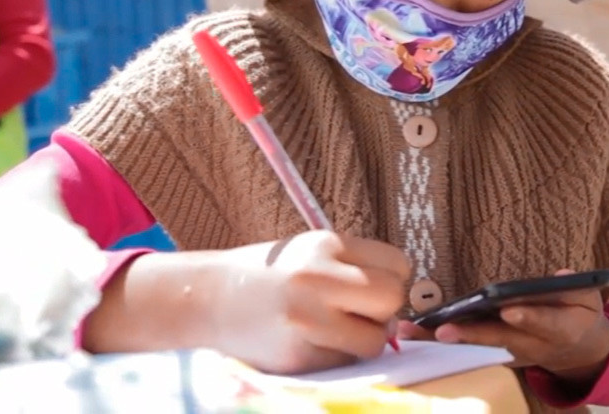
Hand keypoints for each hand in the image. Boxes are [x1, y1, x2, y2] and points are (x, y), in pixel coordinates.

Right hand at [210, 230, 410, 374]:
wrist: (208, 299)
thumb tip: (400, 300)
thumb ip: (357, 266)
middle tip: (360, 311)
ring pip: (375, 340)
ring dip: (364, 338)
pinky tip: (313, 342)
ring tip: (336, 328)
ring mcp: (307, 320)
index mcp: (326, 245)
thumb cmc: (270, 275)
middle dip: (384, 309)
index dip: (392, 277)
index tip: (373, 285)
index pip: (398, 264)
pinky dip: (338, 356)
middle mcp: (317, 279)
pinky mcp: (299, 357)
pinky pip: (346, 362)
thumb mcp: (312, 251)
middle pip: (392, 298)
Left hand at [398, 270, 608, 383]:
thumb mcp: (589, 298)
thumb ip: (577, 288)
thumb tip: (562, 276)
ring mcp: (514, 356)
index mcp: (562, 331)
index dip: (527, 317)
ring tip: (413, 331)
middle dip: (471, 335)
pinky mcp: (498, 357)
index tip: (508, 310)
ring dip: (444, 341)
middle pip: (499, 340)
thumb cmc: (581, 316)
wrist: (580, 352)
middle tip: (443, 331)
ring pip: (477, 348)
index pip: (543, 324)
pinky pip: (469, 351)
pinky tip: (415, 334)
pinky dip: (442, 345)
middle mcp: (534, 348)